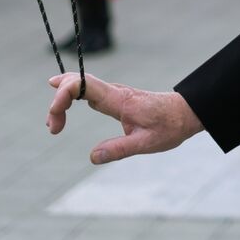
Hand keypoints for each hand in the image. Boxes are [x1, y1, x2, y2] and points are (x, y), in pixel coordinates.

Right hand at [46, 74, 203, 163]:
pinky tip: (63, 106)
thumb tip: (92, 157)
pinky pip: (88, 90)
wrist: (186, 113)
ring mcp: (114, 92)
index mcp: (119, 100)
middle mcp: (114, 91)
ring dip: (63, 100)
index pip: (83, 85)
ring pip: (81, 84)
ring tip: (54, 125)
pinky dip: (72, 97)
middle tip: (52, 128)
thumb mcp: (146, 144)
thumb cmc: (169, 127)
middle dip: (58, 100)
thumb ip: (119, 149)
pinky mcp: (116, 97)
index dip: (62, 96)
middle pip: (77, 82)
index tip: (55, 121)